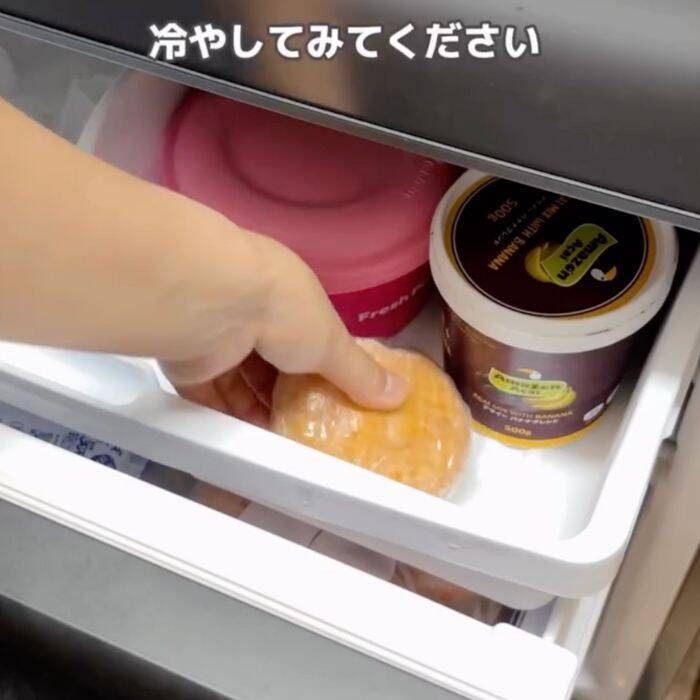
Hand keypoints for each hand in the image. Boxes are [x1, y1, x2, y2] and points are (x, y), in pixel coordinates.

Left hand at [160, 232, 407, 425]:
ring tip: (284, 443)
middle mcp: (251, 313)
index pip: (306, 336)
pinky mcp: (189, 362)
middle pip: (272, 362)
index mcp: (288, 297)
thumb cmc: (283, 311)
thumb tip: (401, 394)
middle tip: (310, 429)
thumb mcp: (332, 343)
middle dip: (289, 394)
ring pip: (241, 381)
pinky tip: (250, 441)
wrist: (212, 304)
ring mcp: (218, 337)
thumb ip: (360, 373)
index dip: (321, 366)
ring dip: (259, 410)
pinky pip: (211, 395)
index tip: (335, 398)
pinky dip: (229, 417)